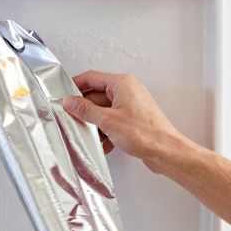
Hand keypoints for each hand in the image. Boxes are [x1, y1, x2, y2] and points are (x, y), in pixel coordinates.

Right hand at [63, 71, 191, 173]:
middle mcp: (128, 91)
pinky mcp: (135, 119)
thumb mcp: (107, 121)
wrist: (167, 152)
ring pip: (105, 111)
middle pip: (97, 96)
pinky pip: (114, 121)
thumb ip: (85, 110)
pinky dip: (107, 132)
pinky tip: (104, 144)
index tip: (64, 95)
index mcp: (122, 84)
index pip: (92, 78)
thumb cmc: (146, 134)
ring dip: (96, 124)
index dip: (75, 86)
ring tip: (90, 136)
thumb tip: (70, 102)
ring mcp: (132, 105)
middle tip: (72, 120)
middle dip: (85, 111)